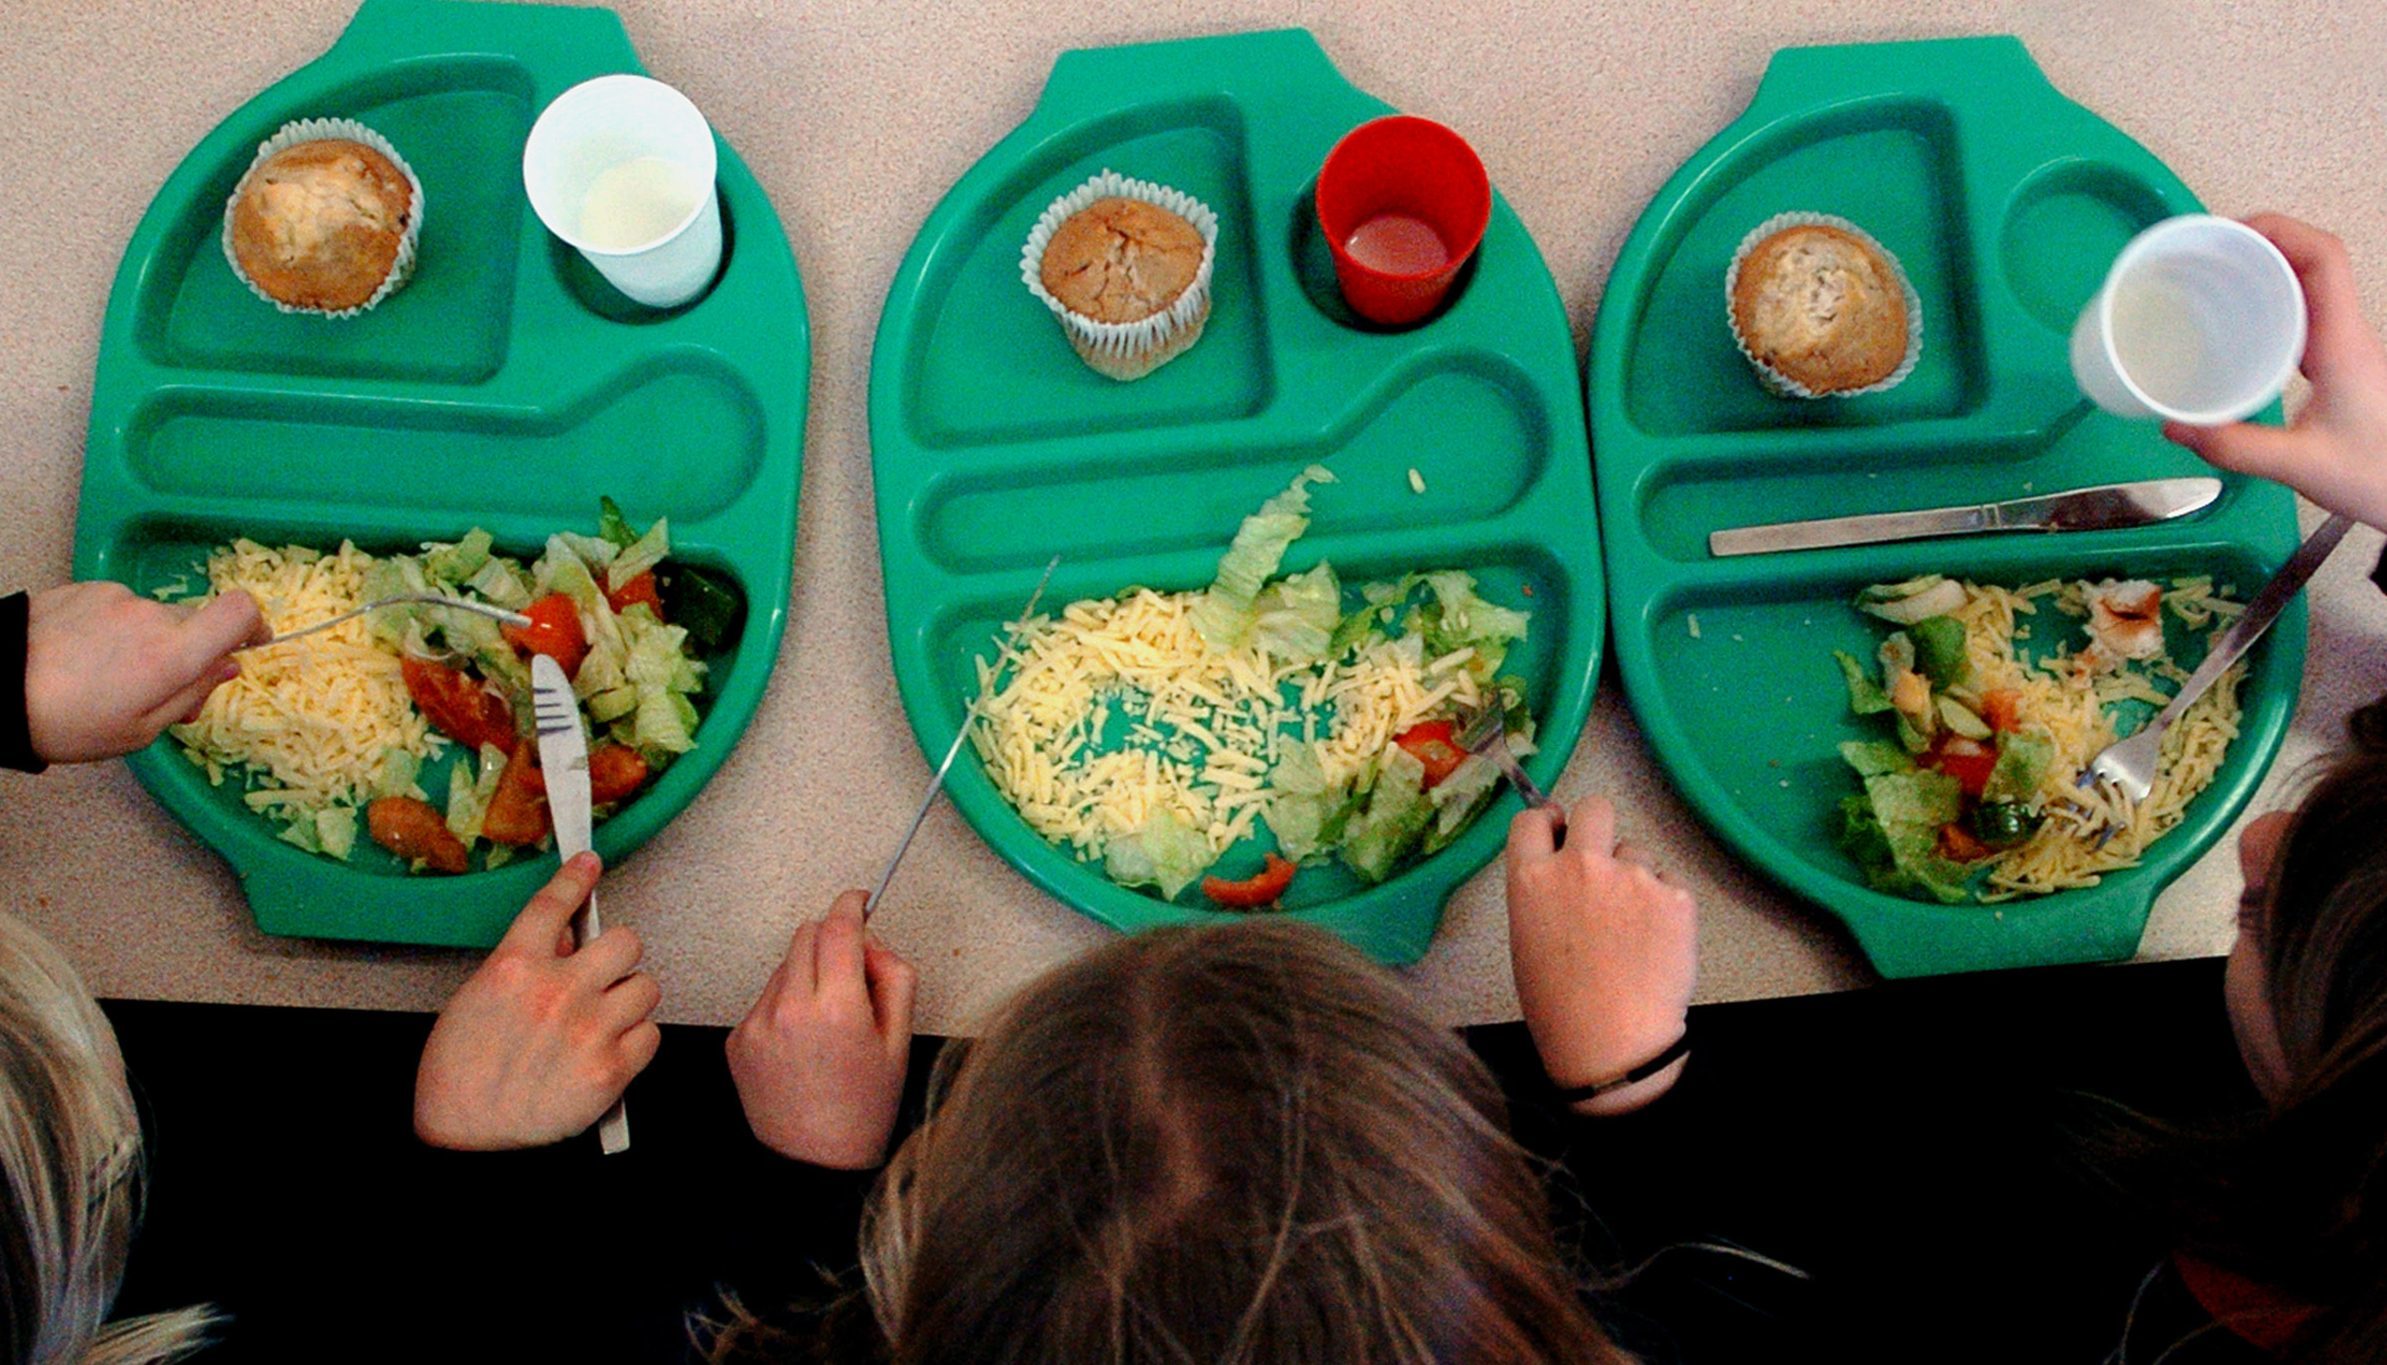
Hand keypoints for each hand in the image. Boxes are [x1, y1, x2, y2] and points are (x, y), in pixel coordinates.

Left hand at [23, 583, 267, 762]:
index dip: (255, 625)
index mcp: (173, 654)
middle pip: (193, 624)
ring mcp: (117, 596)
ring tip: (105, 675)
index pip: (239, 611)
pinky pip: (119, 607)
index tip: (250, 644)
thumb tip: (226, 665)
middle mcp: (152, 614)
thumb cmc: (70, 723)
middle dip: (186, 653)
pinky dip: (113, 629)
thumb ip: (192, 695)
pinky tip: (81, 656)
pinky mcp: (86, 587)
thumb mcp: (140, 731)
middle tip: (155, 691)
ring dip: (145, 642)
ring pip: (153, 617)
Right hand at [414, 854, 660, 1149]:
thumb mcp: (476, 1000)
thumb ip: (525, 962)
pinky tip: (609, 1051)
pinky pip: (651, 1034)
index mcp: (514, 968)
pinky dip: (636, 1042)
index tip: (589, 864)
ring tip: (602, 1021)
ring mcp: (588, 1030)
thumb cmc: (459, 1075)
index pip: (554, 904)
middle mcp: (556, 991)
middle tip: (603, 975)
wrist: (464, 1141)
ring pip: (646, 987)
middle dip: (617, 957)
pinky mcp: (611, 1069)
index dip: (576, 878)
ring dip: (629, 1001)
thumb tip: (566, 936)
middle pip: (625, 941)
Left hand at [727, 890, 916, 1168]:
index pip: (839, 926)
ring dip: (807, 974)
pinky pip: (765, 998)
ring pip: (785, 965)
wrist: (814, 1163)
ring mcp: (757, 1024)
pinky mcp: (738, 1039)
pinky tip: (802, 1042)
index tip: (859, 900)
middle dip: (832, 940)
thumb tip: (869, 941)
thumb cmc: (863, 1107)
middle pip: (807, 934)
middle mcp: (790, 1009)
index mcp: (837, 1007)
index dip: (852, 905)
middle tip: (852, 974)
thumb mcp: (900, 1039)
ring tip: (826, 1021)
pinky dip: (785, 1004)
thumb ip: (893, 975)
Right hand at [1506, 796, 1697, 1115]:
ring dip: (1633, 878)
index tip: (1558, 834)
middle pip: (1595, 806)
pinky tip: (1654, 943)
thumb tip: (1565, 864)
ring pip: (1636, 852)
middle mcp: (1580, 864)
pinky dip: (1664, 906)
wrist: (1612, 1044)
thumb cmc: (1558, 1004)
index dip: (1548, 824)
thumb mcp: (1527, 939)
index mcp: (1532, 878)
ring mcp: (1631, 876)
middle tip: (1602, 862)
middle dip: (1597, 826)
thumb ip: (1543, 890)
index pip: (1532, 819)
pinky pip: (1668, 884)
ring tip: (1630, 930)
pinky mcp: (1674, 894)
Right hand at [2164, 214, 2386, 531]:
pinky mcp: (2336, 364)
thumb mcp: (2300, 465)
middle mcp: (2347, 335)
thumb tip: (2173, 426)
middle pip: (2313, 259)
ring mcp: (2344, 348)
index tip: (2225, 233)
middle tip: (2205, 253)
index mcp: (2343, 343)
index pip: (2323, 258)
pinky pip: (2302, 315)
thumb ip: (2235, 447)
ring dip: (2265, 269)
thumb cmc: (2376, 474)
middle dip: (2260, 243)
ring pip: (2308, 285)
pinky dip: (2268, 303)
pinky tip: (2235, 324)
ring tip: (2211, 278)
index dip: (2278, 231)